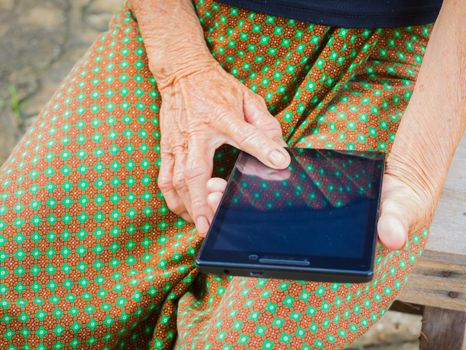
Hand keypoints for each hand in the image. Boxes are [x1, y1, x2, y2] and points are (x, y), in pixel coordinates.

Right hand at [156, 62, 290, 235]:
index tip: (279, 162)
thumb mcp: (248, 98)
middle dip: (201, 203)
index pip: (245, 134)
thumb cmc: (218, 88)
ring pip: (175, 182)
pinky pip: (164, 179)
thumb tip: (280, 151)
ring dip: (188, 207)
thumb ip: (265, 124)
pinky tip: (185, 212)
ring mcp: (177, 143)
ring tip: (200, 226)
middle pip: (195, 172)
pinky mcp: (166, 148)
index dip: (262, 148)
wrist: (182, 73)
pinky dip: (173, 199)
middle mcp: (196, 133)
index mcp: (221, 117)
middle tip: (209, 227)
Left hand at [205, 150, 437, 250]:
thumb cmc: (403, 201)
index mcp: (335, 249)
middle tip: (211, 201)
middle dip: (238, 222)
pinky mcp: (308, 201)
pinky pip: (278, 198)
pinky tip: (237, 174)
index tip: (234, 238)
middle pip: (271, 238)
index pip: (296, 260)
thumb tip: (391, 236)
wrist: (405, 179)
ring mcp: (310, 219)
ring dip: (240, 204)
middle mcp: (317, 238)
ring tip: (214, 188)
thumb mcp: (404, 209)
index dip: (265, 255)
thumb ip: (396, 222)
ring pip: (268, 217)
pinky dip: (257, 188)